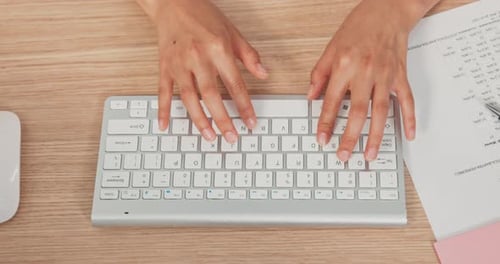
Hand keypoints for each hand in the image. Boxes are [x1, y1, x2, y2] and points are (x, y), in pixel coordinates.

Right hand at [137, 0, 267, 142]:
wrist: (174, 2)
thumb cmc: (204, 16)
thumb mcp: (232, 32)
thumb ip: (249, 55)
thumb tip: (264, 74)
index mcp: (218, 49)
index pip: (235, 84)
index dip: (244, 106)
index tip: (250, 122)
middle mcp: (198, 57)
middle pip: (211, 95)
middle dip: (222, 119)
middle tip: (231, 137)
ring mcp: (179, 63)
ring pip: (188, 97)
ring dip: (199, 119)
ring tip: (208, 137)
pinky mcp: (164, 66)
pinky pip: (163, 92)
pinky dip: (163, 110)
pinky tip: (165, 125)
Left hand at [309, 0, 437, 160]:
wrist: (386, 11)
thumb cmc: (358, 28)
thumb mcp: (331, 48)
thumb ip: (319, 75)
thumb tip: (311, 97)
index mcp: (345, 66)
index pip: (332, 101)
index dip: (325, 122)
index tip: (322, 139)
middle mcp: (365, 72)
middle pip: (357, 112)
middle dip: (350, 137)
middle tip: (343, 156)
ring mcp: (385, 75)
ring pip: (381, 111)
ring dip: (376, 136)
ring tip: (370, 155)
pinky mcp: (400, 76)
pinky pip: (406, 101)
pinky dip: (408, 119)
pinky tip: (408, 136)